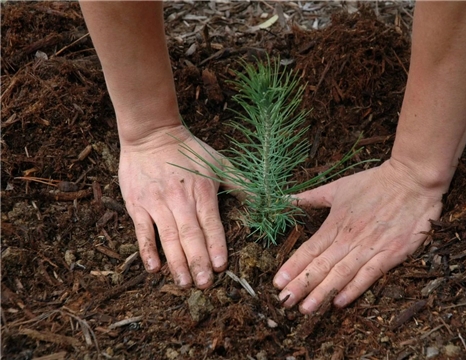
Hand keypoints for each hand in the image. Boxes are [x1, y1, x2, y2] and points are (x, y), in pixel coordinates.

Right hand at [119, 125, 228, 288]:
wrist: (151, 134)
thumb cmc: (189, 150)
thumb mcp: (219, 162)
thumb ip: (241, 183)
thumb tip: (266, 199)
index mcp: (202, 190)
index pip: (210, 223)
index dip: (216, 245)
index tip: (221, 266)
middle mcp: (180, 199)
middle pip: (190, 234)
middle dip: (198, 261)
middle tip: (205, 284)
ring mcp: (157, 202)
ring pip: (168, 237)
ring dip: (176, 261)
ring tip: (184, 283)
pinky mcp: (138, 204)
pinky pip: (142, 231)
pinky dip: (147, 250)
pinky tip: (154, 268)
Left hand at [273, 159, 444, 312]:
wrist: (412, 180)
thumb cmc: (374, 182)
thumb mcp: (338, 187)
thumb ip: (311, 197)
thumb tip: (286, 199)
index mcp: (335, 223)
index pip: (309, 249)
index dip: (293, 267)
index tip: (277, 283)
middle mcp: (349, 238)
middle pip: (321, 266)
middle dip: (301, 285)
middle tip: (284, 302)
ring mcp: (370, 247)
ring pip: (341, 274)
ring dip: (322, 292)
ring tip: (306, 309)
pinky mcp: (391, 254)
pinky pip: (369, 275)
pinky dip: (354, 289)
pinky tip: (339, 302)